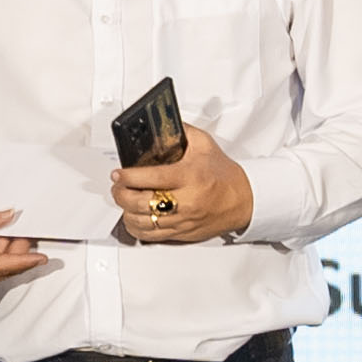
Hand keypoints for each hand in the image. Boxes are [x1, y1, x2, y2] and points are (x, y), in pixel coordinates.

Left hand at [114, 124, 256, 243]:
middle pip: (141, 203)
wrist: (244, 200)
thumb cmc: (224, 175)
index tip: (118, 173)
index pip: (151, 178)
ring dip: (126, 211)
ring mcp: (182, 220)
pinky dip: (136, 227)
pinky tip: (133, 217)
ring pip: (142, 222)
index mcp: (190, 176)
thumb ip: (182, 132)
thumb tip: (161, 125)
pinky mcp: (181, 233)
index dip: (128, 176)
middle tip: (117, 186)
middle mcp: (186, 201)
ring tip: (124, 200)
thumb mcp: (205, 145)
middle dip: (121, 194)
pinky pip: (151, 236)